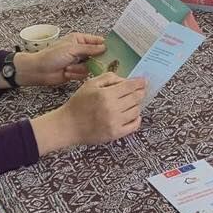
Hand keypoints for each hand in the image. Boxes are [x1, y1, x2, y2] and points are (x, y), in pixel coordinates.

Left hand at [12, 33, 106, 86]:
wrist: (39, 71)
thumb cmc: (51, 56)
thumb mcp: (72, 49)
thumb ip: (89, 49)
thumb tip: (104, 47)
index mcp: (79, 40)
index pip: (97, 41)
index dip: (106, 46)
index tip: (114, 51)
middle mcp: (80, 50)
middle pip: (97, 55)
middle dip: (95, 61)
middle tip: (97, 64)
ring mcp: (78, 62)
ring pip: (90, 67)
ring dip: (79, 69)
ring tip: (68, 67)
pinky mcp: (76, 72)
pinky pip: (84, 74)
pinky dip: (75, 74)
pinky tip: (66, 72)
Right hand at [31, 73, 146, 152]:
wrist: (68, 125)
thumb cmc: (78, 103)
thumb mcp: (90, 84)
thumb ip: (108, 78)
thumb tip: (125, 80)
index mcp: (105, 94)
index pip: (130, 86)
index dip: (139, 83)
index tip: (143, 81)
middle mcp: (112, 108)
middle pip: (136, 98)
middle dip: (140, 93)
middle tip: (140, 91)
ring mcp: (115, 122)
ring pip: (136, 111)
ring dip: (136, 105)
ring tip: (130, 103)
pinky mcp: (115, 134)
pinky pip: (134, 125)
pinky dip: (137, 119)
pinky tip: (132, 115)